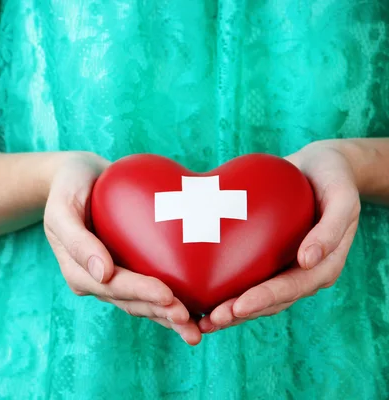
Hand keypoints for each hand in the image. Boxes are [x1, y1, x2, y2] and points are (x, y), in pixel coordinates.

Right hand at [44, 152, 201, 344]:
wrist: (79, 176)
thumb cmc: (68, 188)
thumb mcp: (62, 208)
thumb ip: (77, 240)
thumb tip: (103, 274)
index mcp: (78, 271)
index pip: (113, 287)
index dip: (140, 293)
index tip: (168, 296)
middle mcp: (96, 281)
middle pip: (130, 302)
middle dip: (159, 312)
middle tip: (189, 320)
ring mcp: (113, 278)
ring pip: (142, 304)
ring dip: (167, 317)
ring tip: (194, 327)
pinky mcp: (128, 269)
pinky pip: (149, 290)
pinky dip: (169, 303)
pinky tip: (194, 312)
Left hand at [198, 142, 360, 332]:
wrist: (318, 166)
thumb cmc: (333, 179)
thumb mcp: (342, 198)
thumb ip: (331, 229)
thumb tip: (309, 260)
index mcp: (324, 266)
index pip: (291, 288)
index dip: (264, 299)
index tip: (238, 306)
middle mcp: (302, 272)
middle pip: (270, 301)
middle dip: (239, 313)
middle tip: (210, 321)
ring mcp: (283, 267)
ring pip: (255, 296)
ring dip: (229, 311)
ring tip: (202, 321)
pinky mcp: (265, 257)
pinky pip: (244, 277)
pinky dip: (225, 288)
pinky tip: (199, 295)